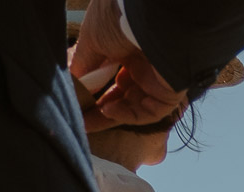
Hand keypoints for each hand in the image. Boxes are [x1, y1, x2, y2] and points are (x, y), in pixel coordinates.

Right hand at [68, 0, 186, 130]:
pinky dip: (128, 116)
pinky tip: (109, 111)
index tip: (75, 101)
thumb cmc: (118, 20)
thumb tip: (73, 81)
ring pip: (134, 107)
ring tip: (88, 122)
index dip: (93, 90)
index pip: (109, 76)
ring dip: (110, 116)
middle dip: (98, 110)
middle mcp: (143, 65)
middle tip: (79, 121)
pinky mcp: (170, 92)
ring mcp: (157, 79)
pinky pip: (150, 112)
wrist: (147, 18)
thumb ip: (83, 63)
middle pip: (121, 95)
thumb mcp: (91, 40)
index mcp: (125, 49)